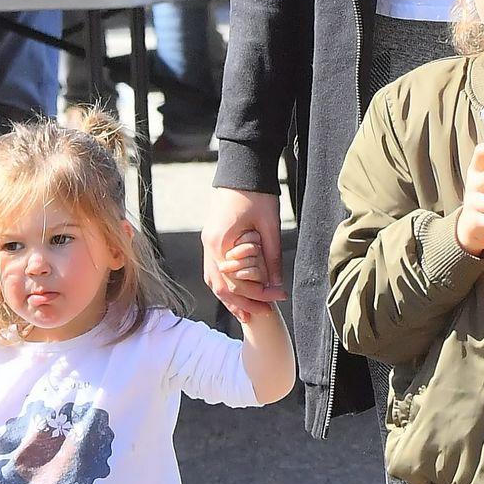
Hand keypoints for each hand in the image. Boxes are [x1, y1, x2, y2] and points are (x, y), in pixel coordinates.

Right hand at [203, 187, 283, 319]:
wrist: (242, 169)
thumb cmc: (257, 194)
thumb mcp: (269, 226)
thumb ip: (272, 257)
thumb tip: (277, 285)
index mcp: (221, 243)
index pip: (235, 283)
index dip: (256, 295)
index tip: (276, 299)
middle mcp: (209, 245)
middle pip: (220, 287)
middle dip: (242, 303)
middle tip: (262, 314)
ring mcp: (206, 242)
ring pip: (213, 280)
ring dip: (230, 298)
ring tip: (247, 313)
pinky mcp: (210, 237)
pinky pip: (213, 269)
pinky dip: (224, 284)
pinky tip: (235, 293)